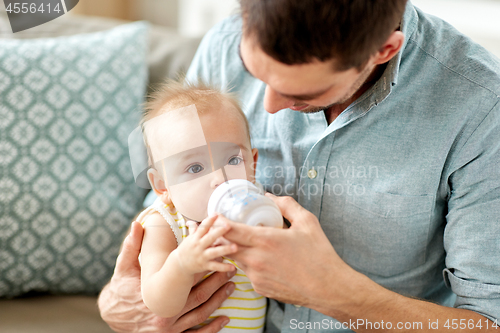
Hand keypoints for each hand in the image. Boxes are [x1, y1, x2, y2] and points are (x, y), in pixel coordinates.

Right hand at [98, 221, 235, 332]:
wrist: (112, 315)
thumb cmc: (120, 289)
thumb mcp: (123, 267)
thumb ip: (131, 246)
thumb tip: (137, 223)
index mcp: (156, 297)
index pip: (186, 283)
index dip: (204, 271)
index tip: (219, 259)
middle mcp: (164, 315)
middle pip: (198, 298)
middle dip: (217, 284)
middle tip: (232, 272)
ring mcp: (169, 329)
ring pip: (200, 315)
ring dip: (218, 301)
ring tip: (231, 287)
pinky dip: (211, 329)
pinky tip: (225, 319)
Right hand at [173, 215, 236, 275]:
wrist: (179, 265)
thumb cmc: (187, 250)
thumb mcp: (189, 239)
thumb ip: (193, 230)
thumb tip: (191, 221)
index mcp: (196, 238)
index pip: (203, 227)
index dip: (209, 220)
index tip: (216, 214)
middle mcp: (199, 246)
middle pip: (210, 238)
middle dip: (219, 232)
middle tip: (228, 226)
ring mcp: (202, 256)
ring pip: (214, 252)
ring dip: (225, 249)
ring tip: (235, 247)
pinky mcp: (205, 265)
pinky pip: (215, 266)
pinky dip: (224, 267)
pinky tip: (233, 267)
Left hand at [221, 194, 354, 310]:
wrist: (328, 289)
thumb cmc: (319, 255)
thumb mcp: (307, 222)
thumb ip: (287, 205)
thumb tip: (271, 197)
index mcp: (265, 241)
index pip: (230, 230)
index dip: (219, 222)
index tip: (216, 216)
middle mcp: (256, 260)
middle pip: (227, 246)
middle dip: (224, 237)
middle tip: (227, 228)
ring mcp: (256, 276)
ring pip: (237, 259)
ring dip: (239, 250)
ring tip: (251, 243)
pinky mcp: (260, 288)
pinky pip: (248, 272)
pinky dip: (251, 264)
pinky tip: (266, 260)